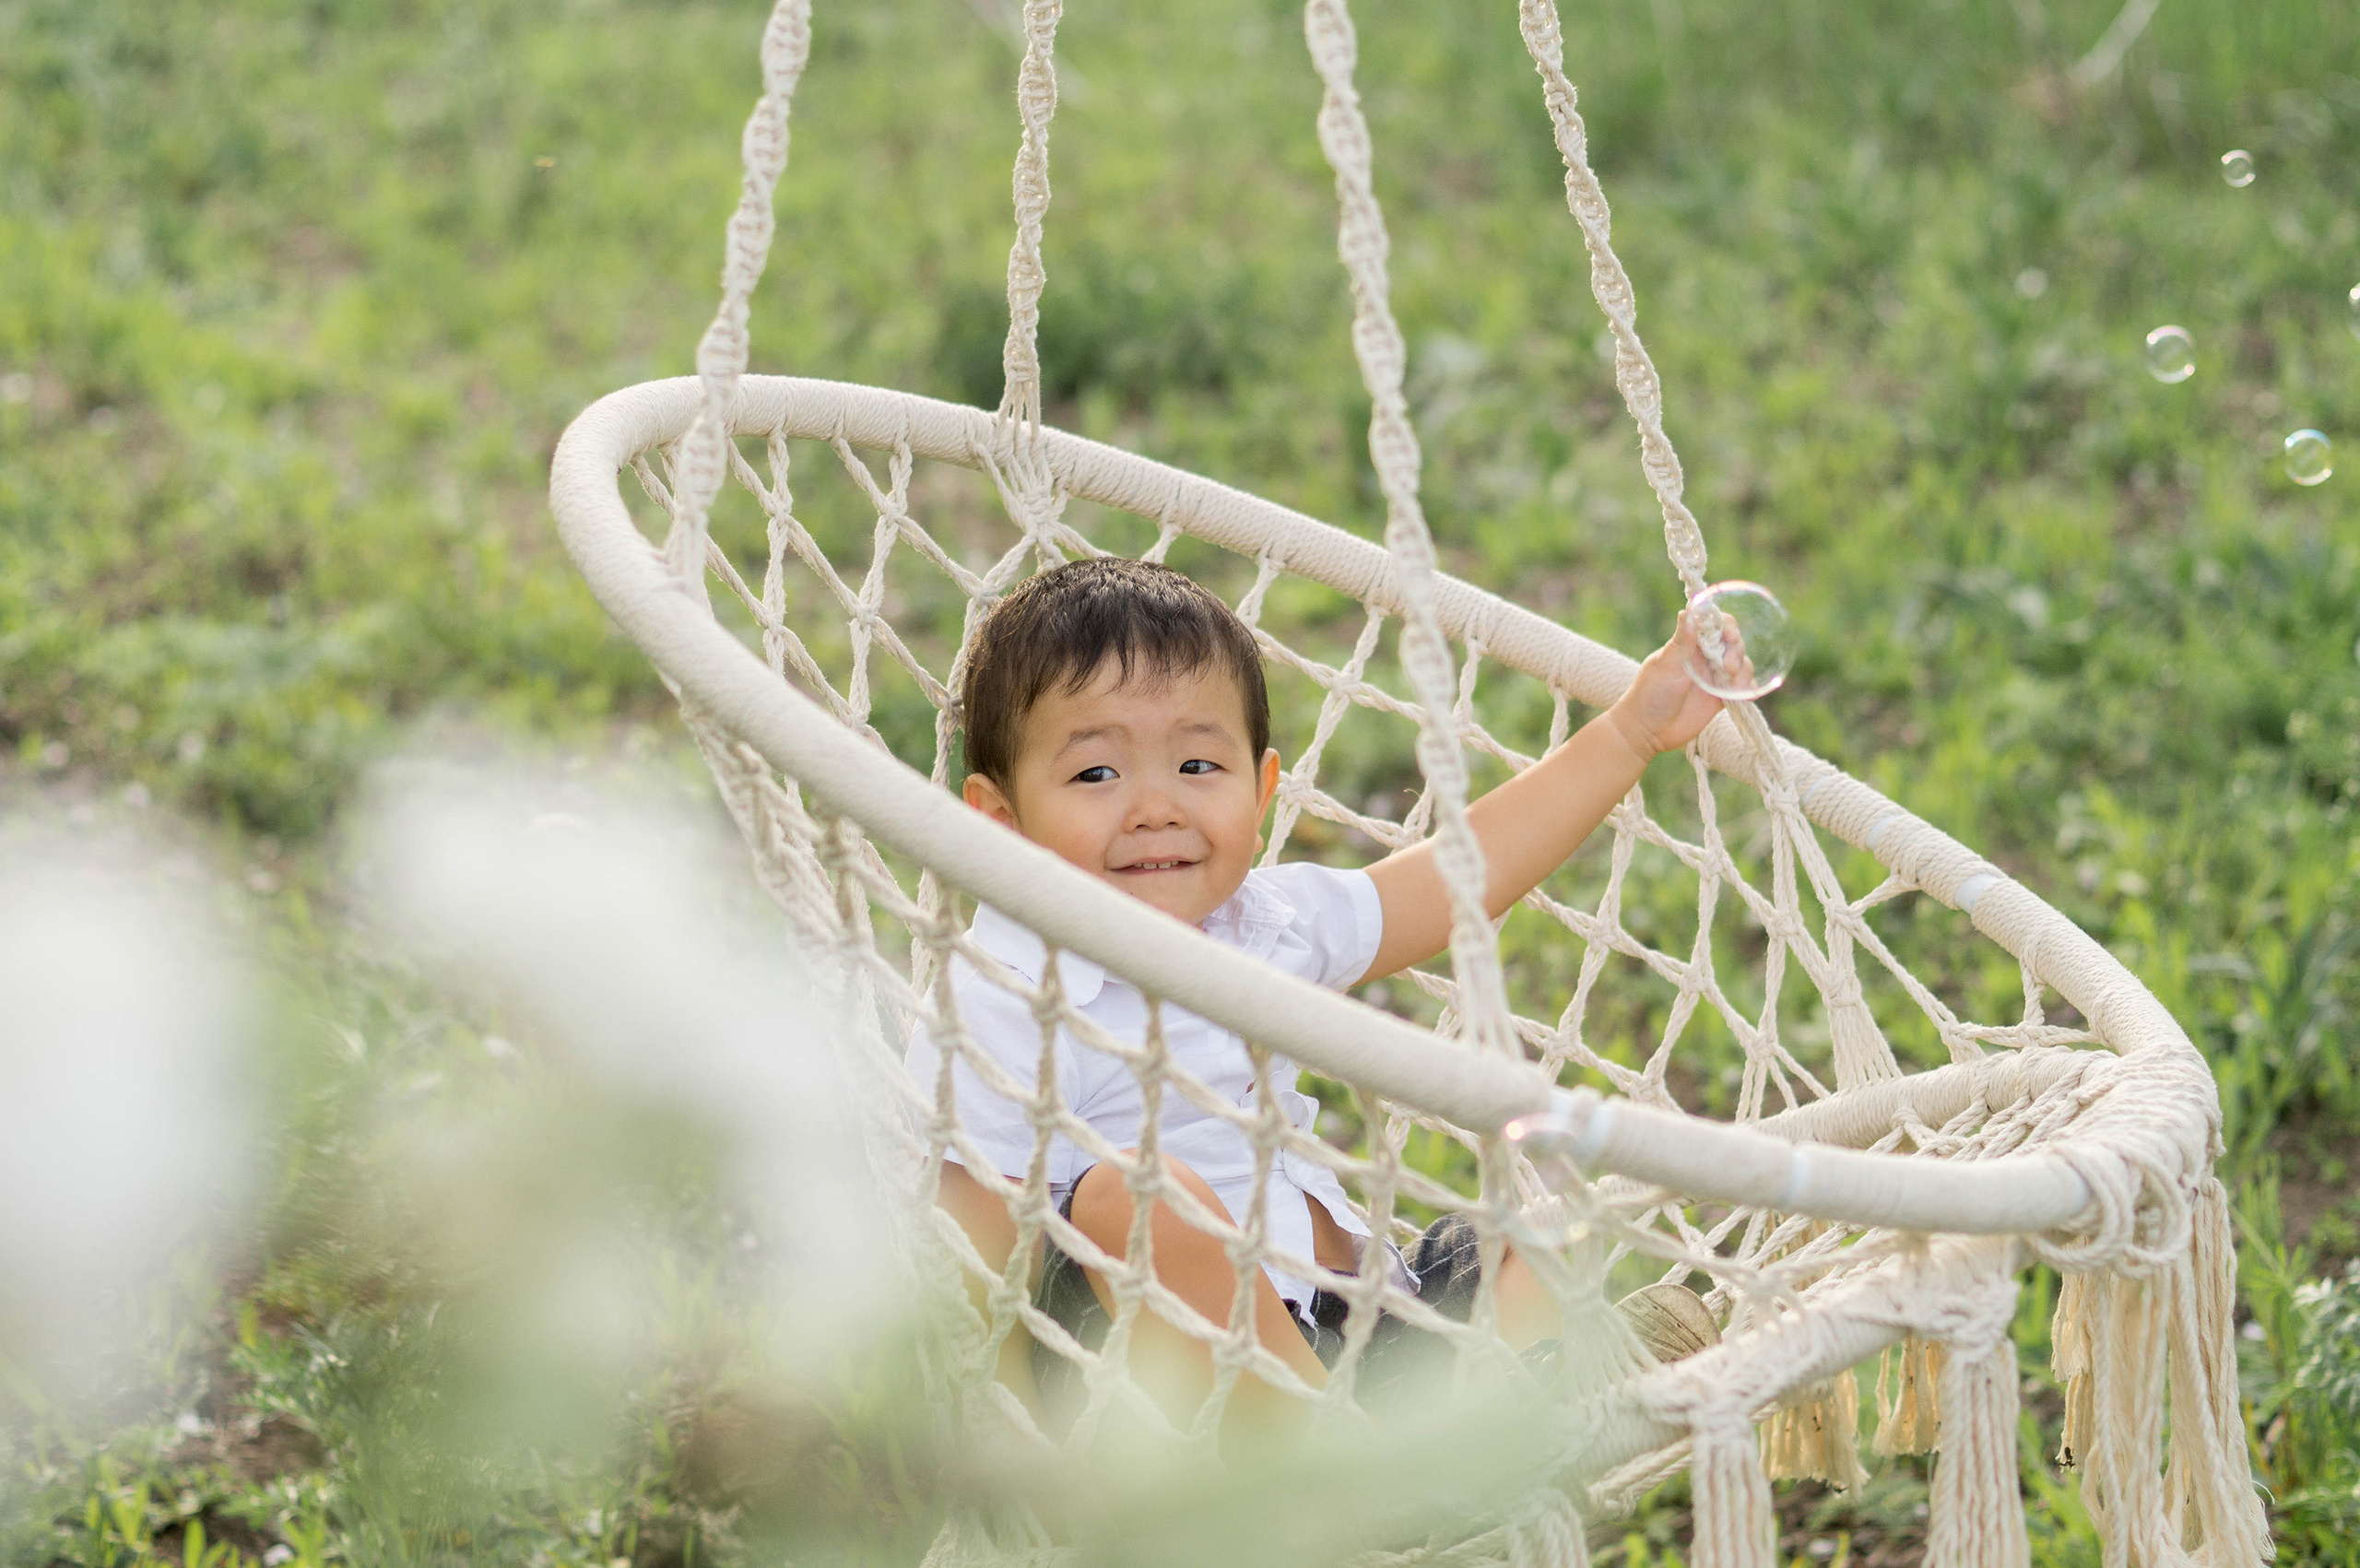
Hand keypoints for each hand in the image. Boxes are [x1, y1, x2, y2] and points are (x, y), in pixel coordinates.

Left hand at [1604, 609, 1739, 758]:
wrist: (1647, 731)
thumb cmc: (1649, 694)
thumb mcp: (1665, 664)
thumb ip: (1681, 640)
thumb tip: (1688, 610)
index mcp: (1690, 644)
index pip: (1717, 625)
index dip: (1728, 626)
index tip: (1729, 636)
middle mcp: (1704, 658)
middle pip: (1733, 644)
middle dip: (1737, 651)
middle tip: (1728, 667)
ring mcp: (1714, 678)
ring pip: (1742, 665)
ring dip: (1744, 671)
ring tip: (1733, 684)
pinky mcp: (1721, 698)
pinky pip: (1742, 689)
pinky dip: (1748, 688)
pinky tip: (1746, 693)